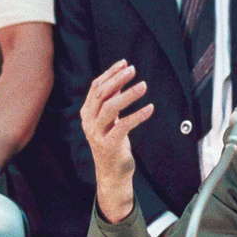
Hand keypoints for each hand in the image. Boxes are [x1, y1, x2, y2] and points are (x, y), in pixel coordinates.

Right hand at [80, 60, 153, 221]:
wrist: (111, 173)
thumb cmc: (112, 143)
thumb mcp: (109, 120)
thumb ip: (110, 102)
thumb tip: (119, 81)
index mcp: (87, 113)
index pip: (96, 87)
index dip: (110, 73)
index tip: (124, 63)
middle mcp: (89, 122)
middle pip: (101, 94)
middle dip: (117, 79)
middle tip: (133, 70)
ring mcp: (97, 134)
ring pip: (110, 107)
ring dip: (128, 94)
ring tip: (143, 86)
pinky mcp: (109, 145)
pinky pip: (124, 125)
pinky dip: (138, 115)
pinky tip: (150, 108)